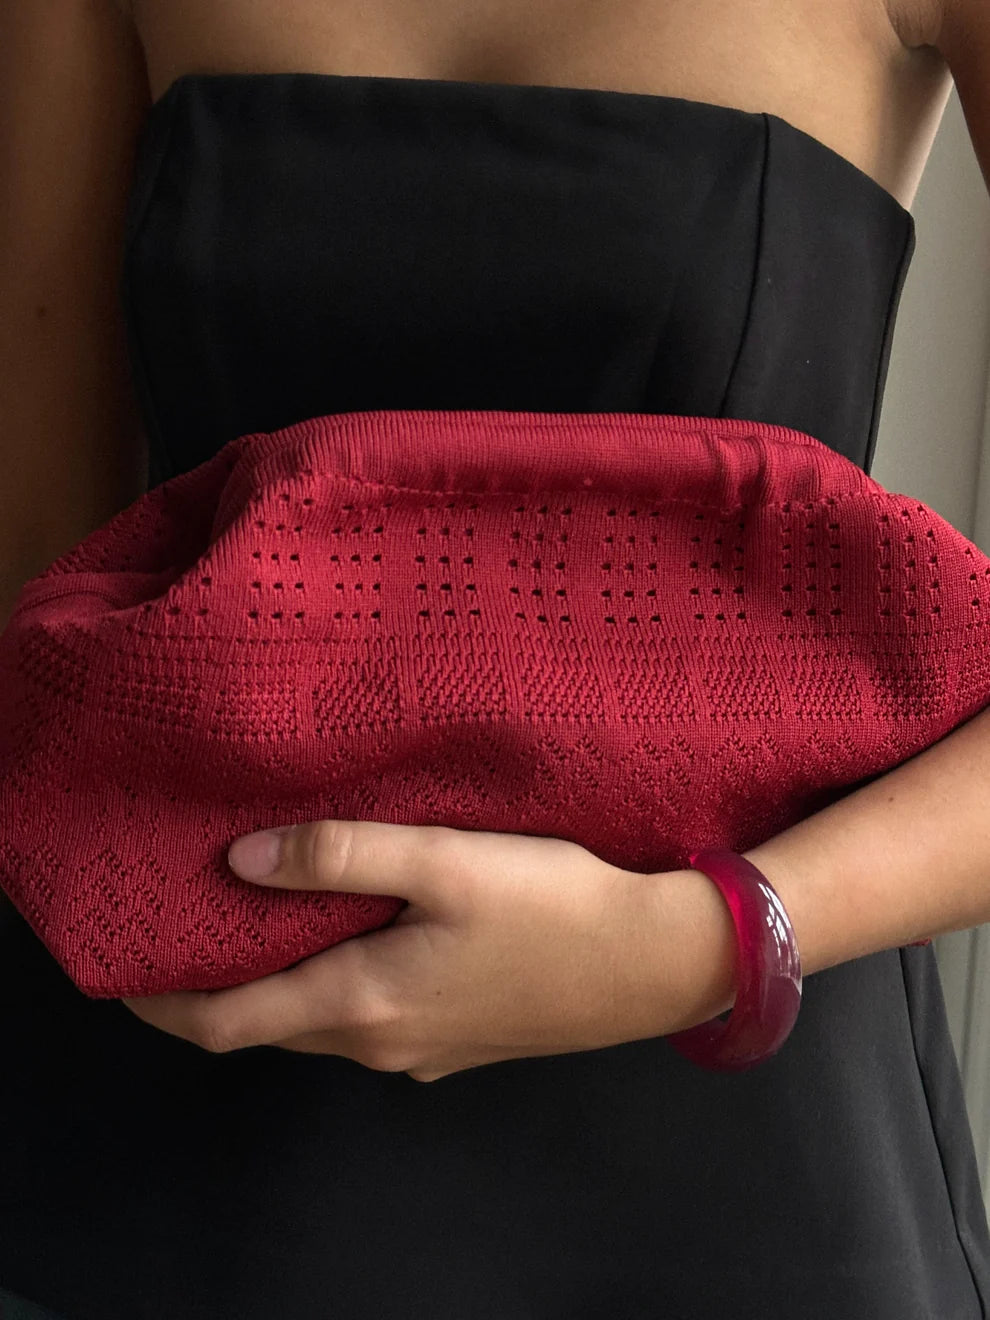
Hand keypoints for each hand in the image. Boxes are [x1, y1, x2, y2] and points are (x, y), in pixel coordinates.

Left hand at [121, 819, 687, 1081]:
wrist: (654, 964)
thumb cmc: (552, 908)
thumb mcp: (443, 863)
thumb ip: (339, 856)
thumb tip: (239, 862)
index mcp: (362, 1001)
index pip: (224, 1022)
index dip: (160, 1001)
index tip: (120, 965)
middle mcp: (379, 1042)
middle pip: (267, 1024)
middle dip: (212, 985)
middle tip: (183, 919)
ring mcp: (420, 1051)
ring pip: (318, 1021)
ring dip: (275, 981)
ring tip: (259, 914)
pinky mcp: (456, 1041)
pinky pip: (366, 1019)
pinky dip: (331, 984)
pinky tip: (352, 933)